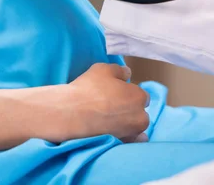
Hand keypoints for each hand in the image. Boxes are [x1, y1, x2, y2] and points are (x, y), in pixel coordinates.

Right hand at [26, 63, 149, 142]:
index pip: (140, 95)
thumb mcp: (103, 69)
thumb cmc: (89, 89)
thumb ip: (119, 70)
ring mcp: (132, 133)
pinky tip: (114, 131)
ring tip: (108, 119)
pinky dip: (125, 137)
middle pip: (139, 112)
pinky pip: (129, 141)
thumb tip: (128, 73)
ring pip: (134, 127)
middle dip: (129, 109)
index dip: (127, 93)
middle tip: (110, 105)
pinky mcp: (121, 144)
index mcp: (139, 97)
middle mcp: (141, 117)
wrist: (72, 114)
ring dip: (127, 123)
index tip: (115, 93)